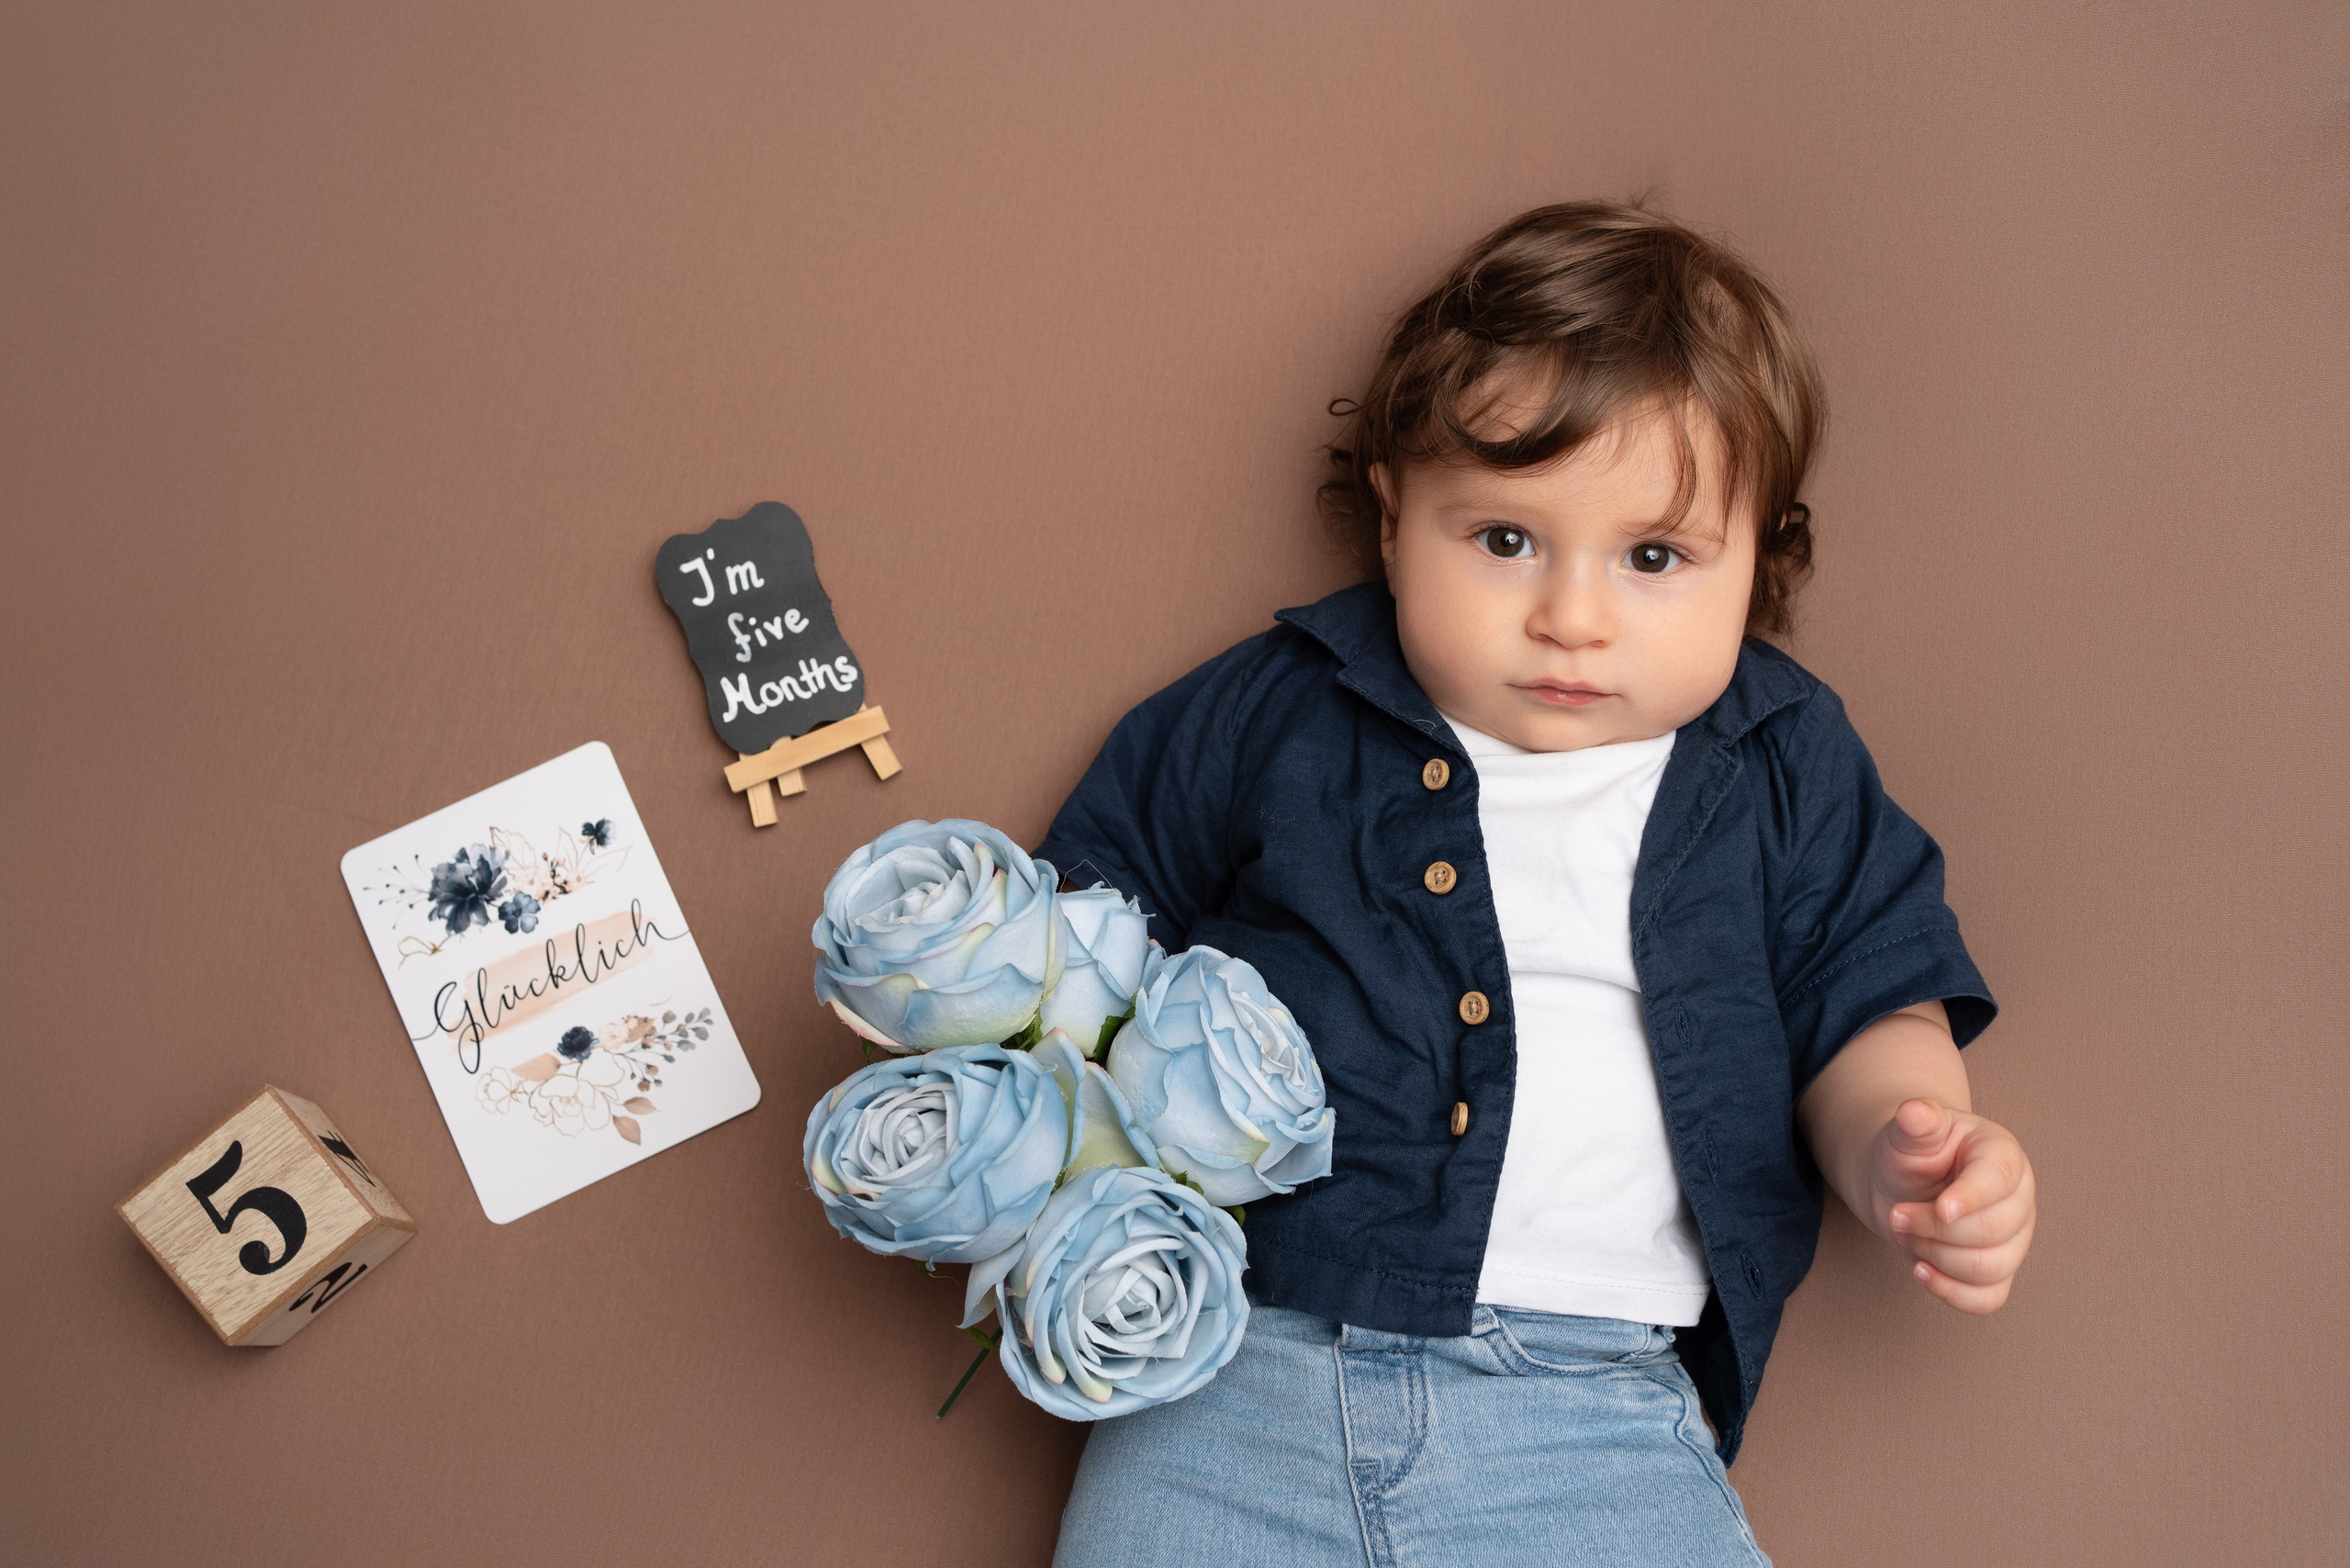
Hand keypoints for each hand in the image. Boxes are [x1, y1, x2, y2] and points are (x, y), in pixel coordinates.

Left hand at [1872, 1099, 2035, 1312]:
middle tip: (1898, 1215)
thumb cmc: (1912, 1154)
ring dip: (1937, 1257)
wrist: (1902, 1185)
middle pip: (1993, 1231)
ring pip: (1989, 1267)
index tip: (1940, 1207)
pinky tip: (1921, 1270)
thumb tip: (1915, 1111)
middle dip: (1935, 1229)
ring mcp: (2014, 1239)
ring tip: (1907, 1235)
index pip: (2001, 1181)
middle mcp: (2019, 1199)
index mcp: (2003, 1155)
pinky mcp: (1998, 1271)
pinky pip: (1987, 1299)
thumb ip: (1917, 1123)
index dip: (1971, 1198)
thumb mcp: (1909, 1133)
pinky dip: (1951, 1292)